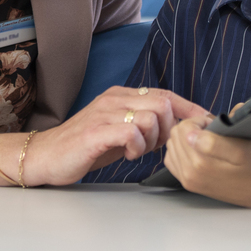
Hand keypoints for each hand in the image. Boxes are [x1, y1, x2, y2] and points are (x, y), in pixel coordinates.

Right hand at [24, 86, 211, 185]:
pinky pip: (132, 132)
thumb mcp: (120, 132)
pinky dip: (138, 147)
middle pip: (163, 103)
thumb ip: (145, 127)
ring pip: (151, 117)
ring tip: (139, 152)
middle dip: (170, 129)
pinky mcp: (96, 131)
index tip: (205, 124)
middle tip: (156, 147)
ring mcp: (104, 113)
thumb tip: (178, 130)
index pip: (165, 94)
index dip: (190, 109)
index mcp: (121, 95)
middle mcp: (114, 99)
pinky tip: (129, 155)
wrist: (45, 156)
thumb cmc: (84, 147)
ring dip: (154, 140)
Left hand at [162, 115, 250, 207]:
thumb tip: (190, 135)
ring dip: (185, 139)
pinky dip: (181, 151)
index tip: (214, 125)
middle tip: (211, 132)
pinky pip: (172, 160)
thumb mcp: (242, 149)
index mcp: (200, 163)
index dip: (199, 120)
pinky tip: (197, 151)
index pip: (183, 127)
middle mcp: (190, 174)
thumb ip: (214, 142)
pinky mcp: (189, 183)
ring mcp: (188, 180)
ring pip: (172, 146)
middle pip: (175, 136)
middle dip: (191, 128)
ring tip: (205, 141)